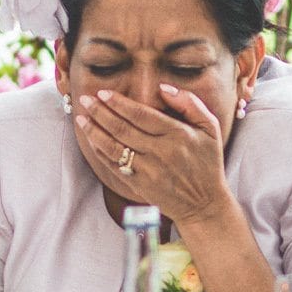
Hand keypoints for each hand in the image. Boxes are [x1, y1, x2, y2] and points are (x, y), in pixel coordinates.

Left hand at [75, 86, 234, 227]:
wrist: (204, 204)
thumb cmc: (207, 163)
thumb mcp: (210, 128)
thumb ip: (189, 104)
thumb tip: (163, 88)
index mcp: (178, 134)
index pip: (141, 114)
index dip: (119, 103)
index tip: (103, 93)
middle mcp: (161, 152)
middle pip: (123, 128)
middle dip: (100, 112)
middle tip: (85, 100)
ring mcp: (149, 170)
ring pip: (114, 147)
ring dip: (94, 131)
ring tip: (81, 118)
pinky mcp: (140, 185)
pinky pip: (114, 166)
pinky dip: (100, 152)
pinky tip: (91, 140)